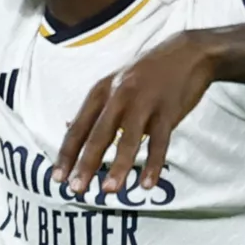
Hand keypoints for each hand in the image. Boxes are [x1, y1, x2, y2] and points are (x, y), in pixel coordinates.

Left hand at [60, 29, 216, 197]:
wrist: (187, 53)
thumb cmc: (146, 73)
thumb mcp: (113, 84)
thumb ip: (94, 109)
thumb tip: (67, 127)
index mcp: (101, 92)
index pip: (78, 128)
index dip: (66, 154)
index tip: (57, 178)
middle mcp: (119, 97)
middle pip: (98, 135)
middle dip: (85, 164)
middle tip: (75, 189)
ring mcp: (145, 103)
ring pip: (129, 140)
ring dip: (118, 167)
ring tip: (109, 190)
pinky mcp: (169, 111)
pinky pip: (160, 142)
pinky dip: (153, 165)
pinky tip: (146, 184)